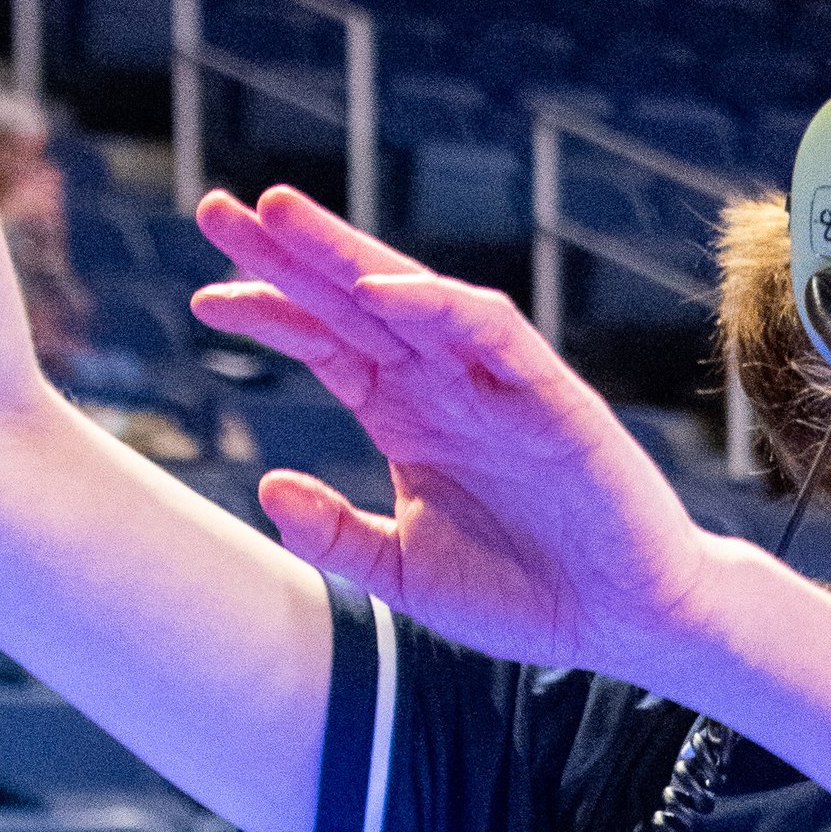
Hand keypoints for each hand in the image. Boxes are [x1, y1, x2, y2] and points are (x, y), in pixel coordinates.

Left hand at [189, 189, 731, 684]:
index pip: (327, 344)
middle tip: (217, 208)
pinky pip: (491, 332)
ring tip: (280, 215)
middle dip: (287, 254)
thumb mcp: (404, 575)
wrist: (624, 623)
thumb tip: (269, 486)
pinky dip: (436, 305)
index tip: (205, 298)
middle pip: (354, 303)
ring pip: (413, 296)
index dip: (268, 314)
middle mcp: (446, 387)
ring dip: (346, 253)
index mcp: (409, 419)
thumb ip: (336, 534)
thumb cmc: (524, 596)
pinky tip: (376, 290)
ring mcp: (496, 385)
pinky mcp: (551, 396)